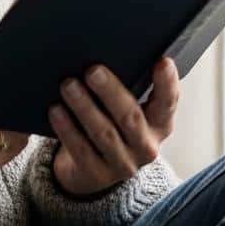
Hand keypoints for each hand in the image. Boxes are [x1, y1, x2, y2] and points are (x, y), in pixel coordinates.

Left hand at [47, 57, 178, 198]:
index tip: (163, 61)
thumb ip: (128, 87)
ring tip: (68, 86)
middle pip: (130, 117)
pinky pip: (81, 150)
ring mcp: (123, 164)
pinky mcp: (97, 174)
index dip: (168, 83)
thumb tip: (107, 51)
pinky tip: (56, 110)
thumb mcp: (126, 107)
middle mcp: (146, 146)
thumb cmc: (112, 123)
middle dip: (111, 92)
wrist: (93, 169)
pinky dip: (67, 128)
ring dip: (85, 107)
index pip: (168, 102)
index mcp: (160, 124)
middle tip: (93, 70)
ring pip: (104, 134)